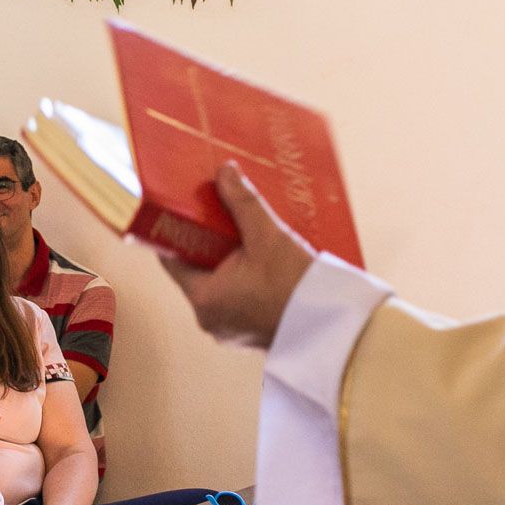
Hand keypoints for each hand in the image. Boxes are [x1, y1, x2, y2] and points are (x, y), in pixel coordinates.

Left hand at [160, 163, 315, 349]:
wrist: (333, 329)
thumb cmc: (297, 287)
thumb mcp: (268, 237)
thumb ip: (242, 203)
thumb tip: (224, 171)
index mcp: (203, 298)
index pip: (171, 258)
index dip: (176, 231)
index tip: (185, 209)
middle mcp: (208, 318)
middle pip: (196, 269)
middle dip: (209, 242)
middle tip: (221, 214)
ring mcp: (228, 329)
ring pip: (218, 284)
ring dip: (228, 261)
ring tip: (244, 235)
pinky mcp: (247, 333)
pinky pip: (235, 298)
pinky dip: (243, 279)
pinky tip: (261, 261)